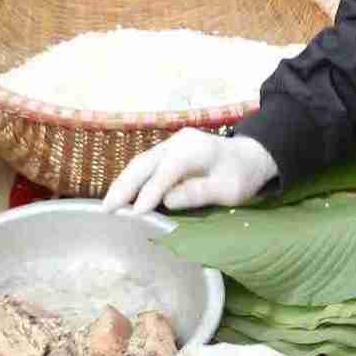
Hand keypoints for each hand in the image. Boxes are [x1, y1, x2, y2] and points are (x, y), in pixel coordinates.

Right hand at [103, 128, 277, 213]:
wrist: (249, 156)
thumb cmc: (242, 175)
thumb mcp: (229, 190)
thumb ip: (199, 193)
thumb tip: (167, 200)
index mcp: (195, 150)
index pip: (166, 172)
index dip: (149, 192)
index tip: (135, 212)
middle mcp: (178, 143)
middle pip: (144, 163)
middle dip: (124, 186)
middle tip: (106, 209)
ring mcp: (171, 144)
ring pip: (140, 163)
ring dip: (122, 183)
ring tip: (108, 205)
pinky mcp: (167, 151)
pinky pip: (145, 165)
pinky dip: (131, 180)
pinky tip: (121, 195)